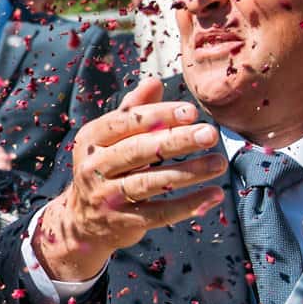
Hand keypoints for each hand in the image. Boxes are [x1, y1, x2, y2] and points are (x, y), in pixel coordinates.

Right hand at [30, 77, 226, 282]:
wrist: (83, 220)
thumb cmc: (107, 167)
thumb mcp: (111, 138)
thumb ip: (133, 111)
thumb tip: (154, 81)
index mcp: (91, 139)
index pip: (125, 122)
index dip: (159, 115)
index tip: (192, 112)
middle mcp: (93, 167)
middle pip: (139, 151)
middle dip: (177, 141)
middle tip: (210, 134)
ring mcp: (106, 196)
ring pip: (151, 182)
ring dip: (189, 172)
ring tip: (219, 163)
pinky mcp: (122, 222)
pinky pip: (159, 213)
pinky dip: (188, 205)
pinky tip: (213, 195)